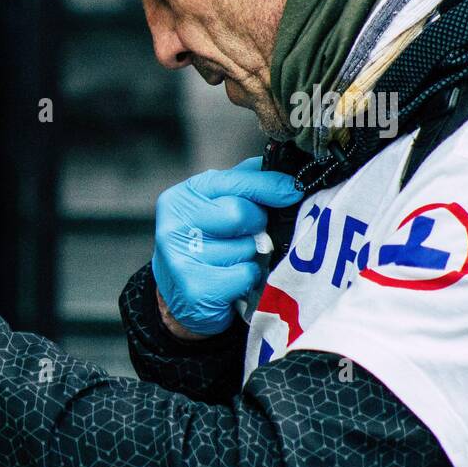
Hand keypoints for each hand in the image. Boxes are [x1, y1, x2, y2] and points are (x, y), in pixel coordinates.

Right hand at [151, 156, 301, 336]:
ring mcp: (180, 259)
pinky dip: (247, 279)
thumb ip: (244, 184)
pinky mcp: (195, 289)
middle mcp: (174, 225)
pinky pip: (245, 275)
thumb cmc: (204, 248)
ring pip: (246, 247)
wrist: (180, 299)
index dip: (269, 185)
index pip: (234, 182)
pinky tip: (231, 282)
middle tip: (247, 235)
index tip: (293, 189)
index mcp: (180, 198)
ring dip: (251, 256)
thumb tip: (283, 166)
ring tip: (233, 262)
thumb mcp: (215, 207)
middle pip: (241, 213)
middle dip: (256, 226)